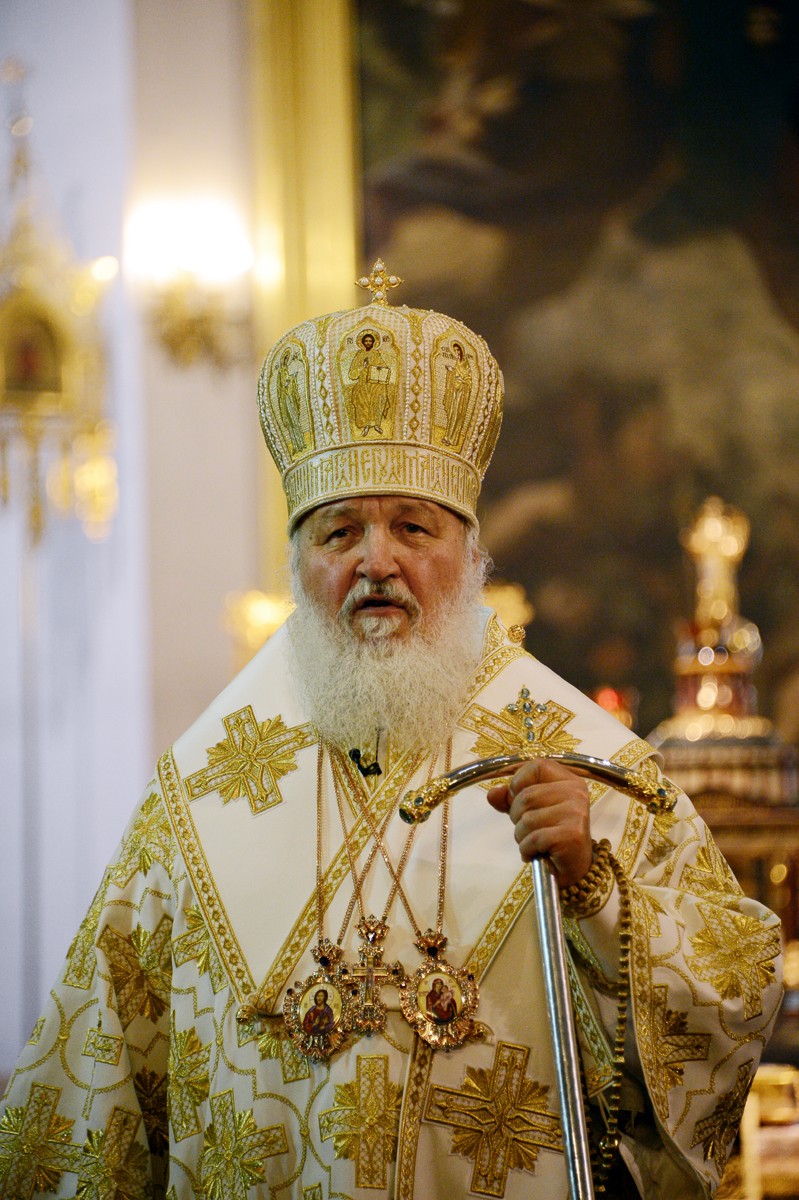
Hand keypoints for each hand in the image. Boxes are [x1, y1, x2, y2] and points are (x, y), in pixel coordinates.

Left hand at [486, 758, 592, 886]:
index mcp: (569, 780)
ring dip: (522, 836)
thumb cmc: (552, 833)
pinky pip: (533, 838)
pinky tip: (537, 853)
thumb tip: (493, 793)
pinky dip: (527, 849)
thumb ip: (510, 798)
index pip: (536, 766)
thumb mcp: (529, 810)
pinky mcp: (572, 835)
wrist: (573, 867)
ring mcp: (576, 813)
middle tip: (530, 829)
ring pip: (527, 818)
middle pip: (526, 796)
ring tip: (535, 843)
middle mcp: (576, 793)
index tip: (520, 800)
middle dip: (517, 816)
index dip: (519, 783)